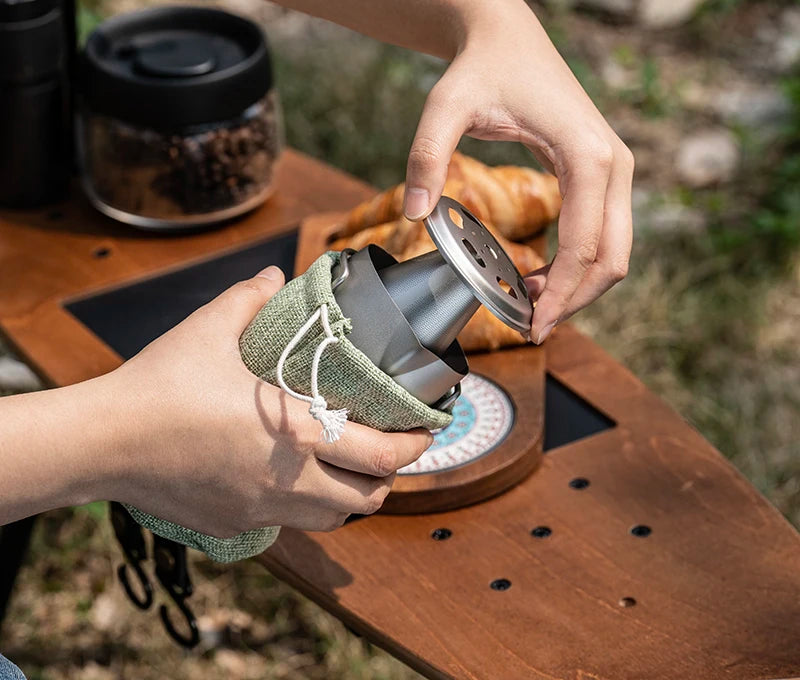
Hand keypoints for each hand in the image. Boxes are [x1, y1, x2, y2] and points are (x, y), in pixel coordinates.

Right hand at [103, 265, 431, 536]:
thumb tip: (276, 275)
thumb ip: (252, 296)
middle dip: (393, 476)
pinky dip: (308, 507)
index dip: (416, 445)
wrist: (103, 441)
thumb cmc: (159, 384)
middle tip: (392, 448)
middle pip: (370, 499)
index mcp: (297, 433)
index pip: (383, 455)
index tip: (424, 429)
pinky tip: (295, 478)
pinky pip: (289, 525)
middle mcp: (288, 481)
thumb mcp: (210, 327)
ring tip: (351, 465)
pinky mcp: (234, 525)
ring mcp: (261, 510)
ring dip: (353, 496)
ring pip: (333, 520)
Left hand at [402, 1, 633, 343]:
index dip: (560, 295)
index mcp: (588, 155)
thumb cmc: (483, 68)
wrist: (508, 38)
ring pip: (613, 251)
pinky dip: (577, 265)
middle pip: (612, 259)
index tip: (533, 326)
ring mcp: (614, 169)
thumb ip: (427, 158)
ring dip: (578, 287)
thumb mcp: (445, 107)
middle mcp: (614, 164)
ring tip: (527, 304)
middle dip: (575, 301)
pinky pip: (601, 234)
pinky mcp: (602, 173)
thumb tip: (418, 216)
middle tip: (531, 327)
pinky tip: (538, 277)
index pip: (584, 247)